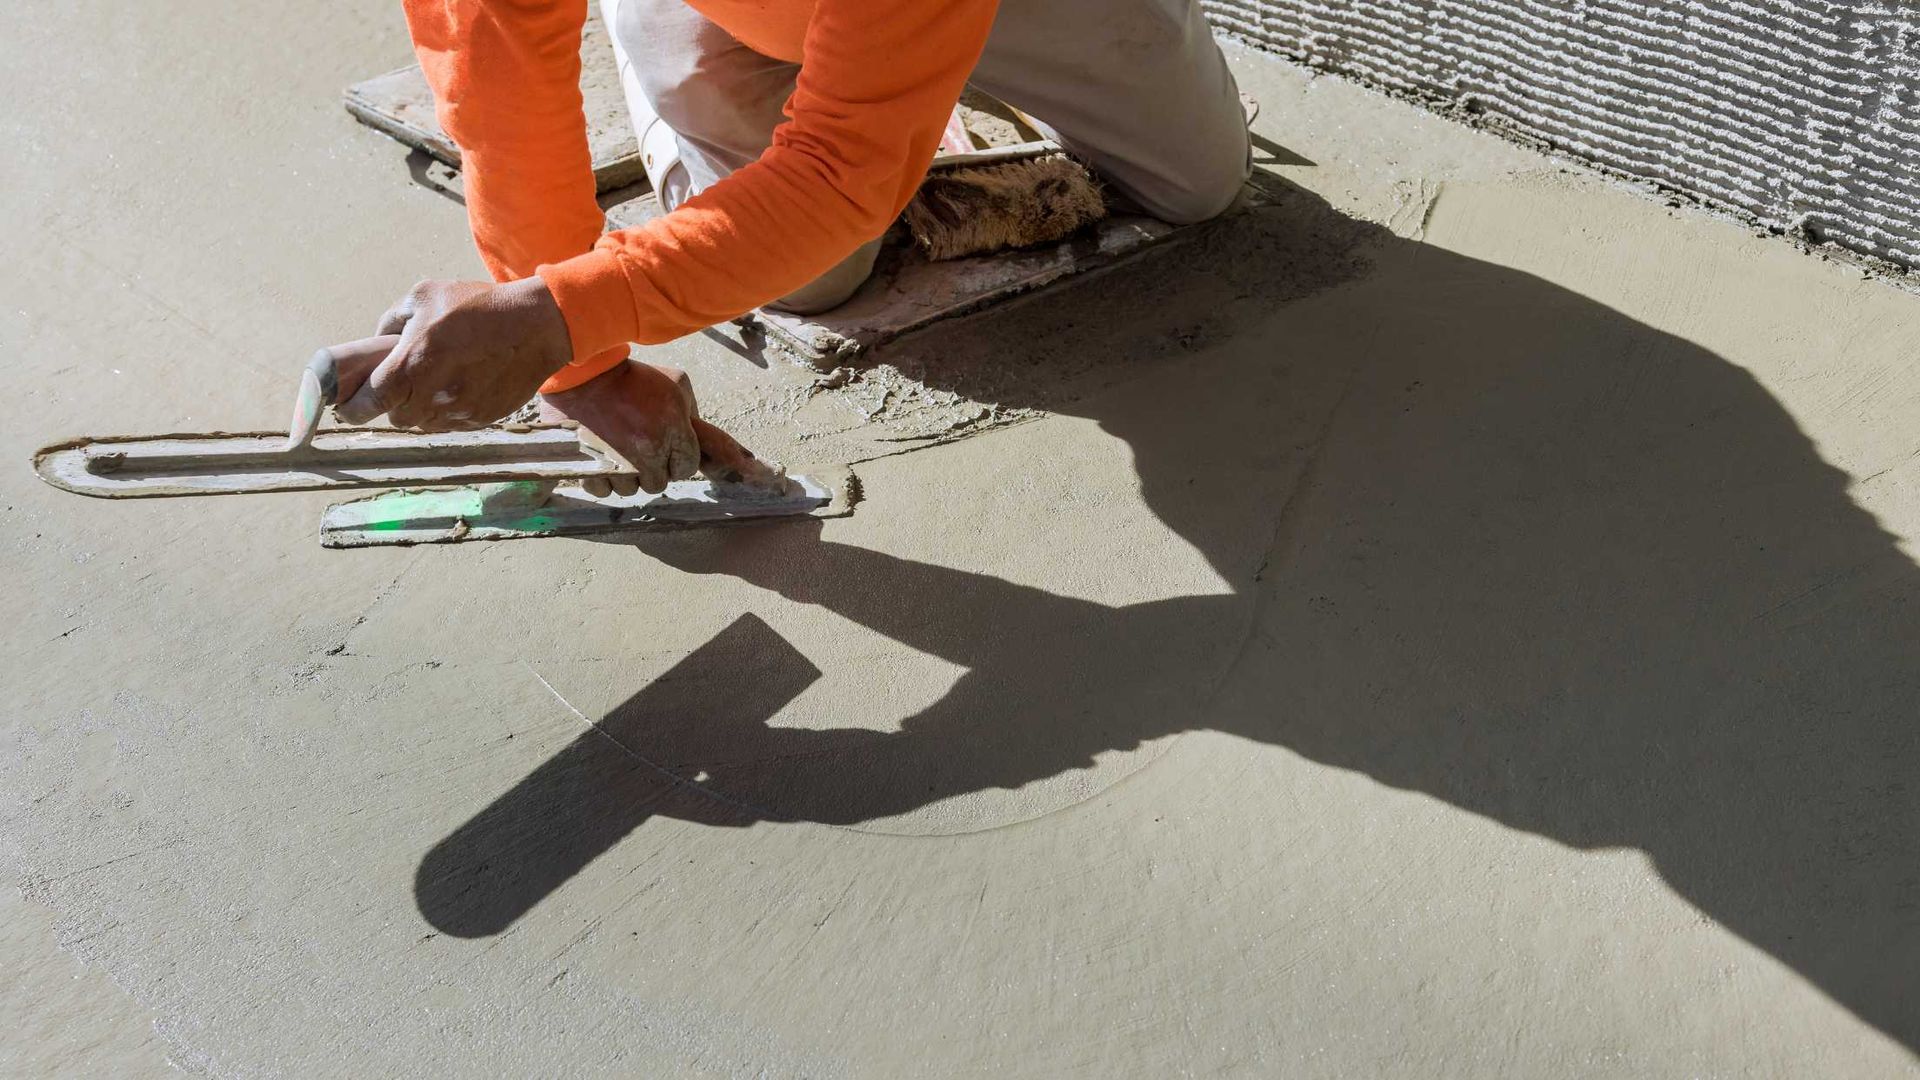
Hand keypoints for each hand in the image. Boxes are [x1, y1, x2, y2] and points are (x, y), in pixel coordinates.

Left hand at [332, 277, 572, 428]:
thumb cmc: (478, 306)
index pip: (367, 404)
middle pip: (396, 418)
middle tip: (401, 384)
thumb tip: (376, 343)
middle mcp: (433, 395)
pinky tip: (460, 385)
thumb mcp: (425, 295)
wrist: (536, 325)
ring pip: (424, 424)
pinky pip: (453, 423)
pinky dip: (448, 410)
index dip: (352, 409)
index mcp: (411, 364)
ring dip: (421, 409)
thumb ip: (391, 320)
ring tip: (434, 382)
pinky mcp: (482, 418)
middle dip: (393, 404)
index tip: (347, 406)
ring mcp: (460, 410)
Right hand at [538, 360, 762, 495]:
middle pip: (660, 483)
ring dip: (628, 476)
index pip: (688, 468)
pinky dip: (603, 479)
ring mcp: (618, 466)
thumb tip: (711, 446)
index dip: (679, 457)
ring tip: (617, 448)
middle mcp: (648, 454)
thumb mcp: (676, 384)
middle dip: (654, 468)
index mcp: (672, 431)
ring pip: (631, 490)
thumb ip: (695, 415)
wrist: (583, 376)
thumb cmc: (633, 378)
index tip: (667, 444)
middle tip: (640, 444)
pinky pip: (604, 491)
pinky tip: (600, 457)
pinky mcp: (590, 470)